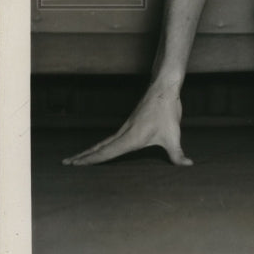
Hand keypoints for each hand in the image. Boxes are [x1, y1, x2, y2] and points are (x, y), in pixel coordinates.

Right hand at [63, 83, 192, 166]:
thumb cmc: (167, 110)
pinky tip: (102, 147)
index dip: (90, 160)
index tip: (74, 164)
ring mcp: (125, 127)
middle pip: (99, 147)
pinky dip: (101, 144)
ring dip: (90, 150)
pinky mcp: (130, 123)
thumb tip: (187, 166)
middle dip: (83, 156)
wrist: (164, 87)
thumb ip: (178, 154)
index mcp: (130, 138)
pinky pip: (111, 137)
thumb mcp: (173, 135)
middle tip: (66, 163)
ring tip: (77, 158)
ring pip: (104, 142)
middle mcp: (124, 133)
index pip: (106, 153)